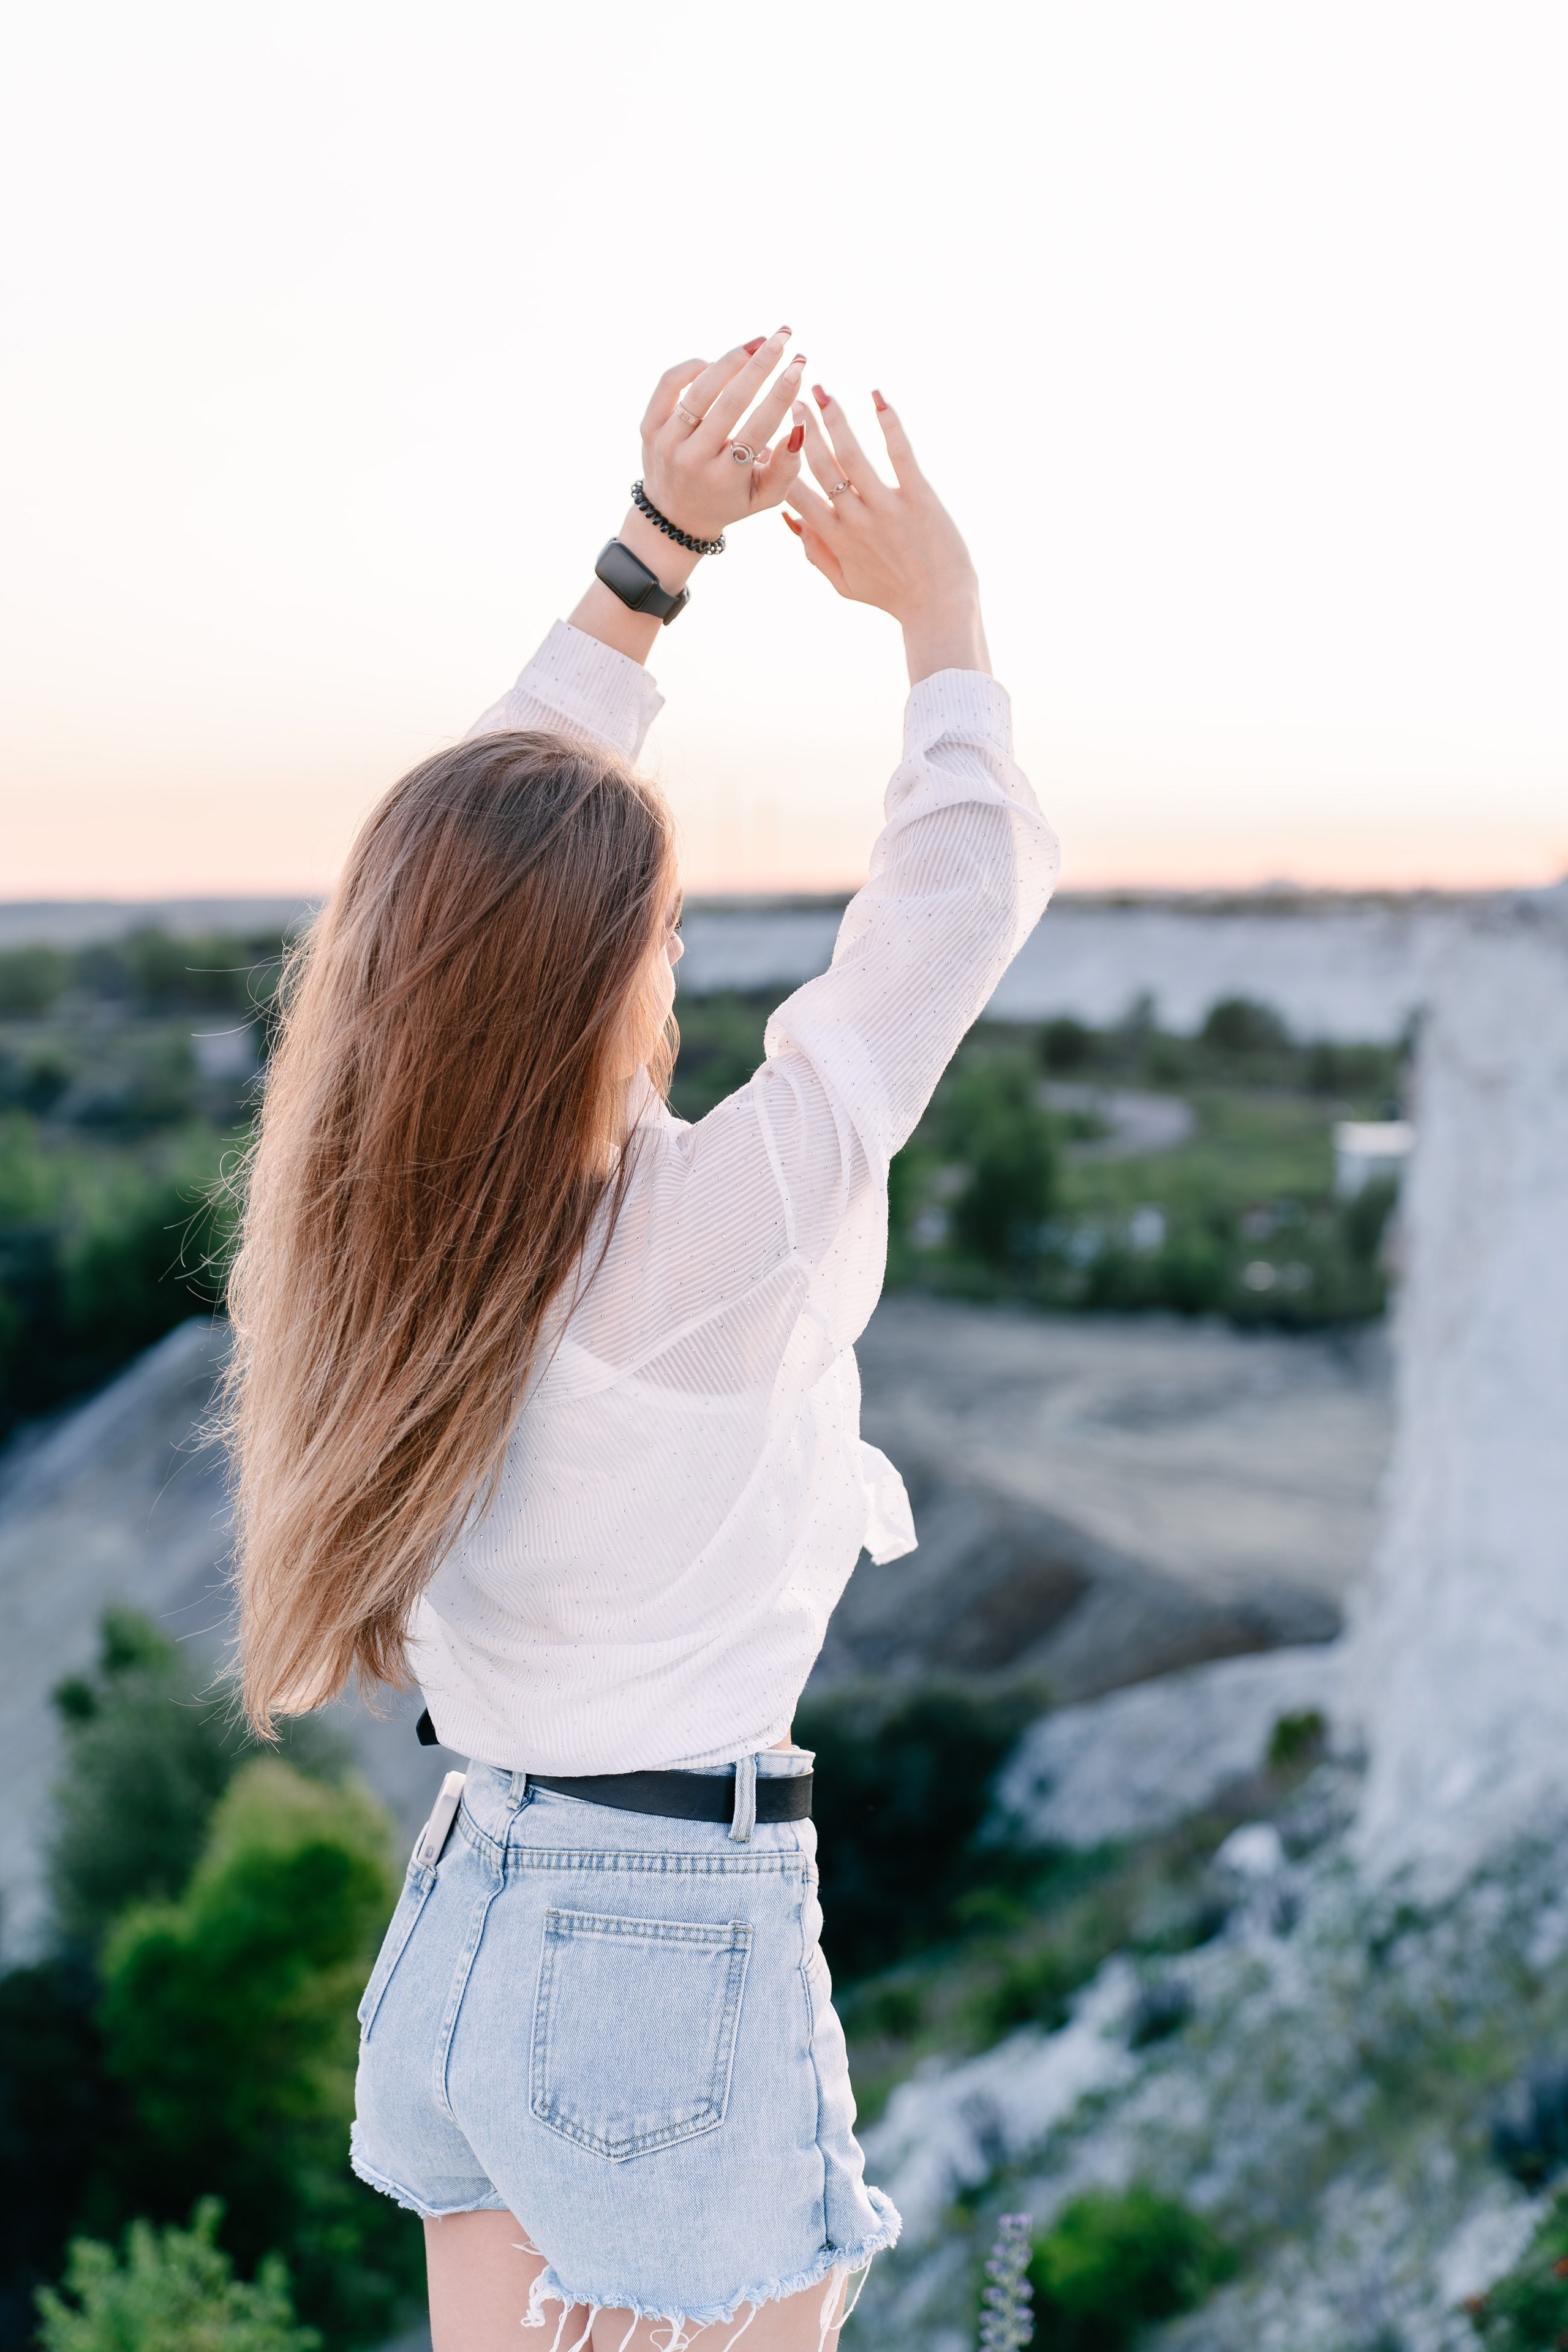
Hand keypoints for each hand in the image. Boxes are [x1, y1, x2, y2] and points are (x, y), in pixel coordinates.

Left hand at [639, 329, 807, 543]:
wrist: (675, 517)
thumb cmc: (730, 500)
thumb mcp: (764, 496)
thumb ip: (787, 467)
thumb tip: (801, 425)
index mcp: (724, 478)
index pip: (757, 429)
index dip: (780, 395)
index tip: (799, 366)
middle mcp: (693, 460)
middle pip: (731, 403)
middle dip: (761, 365)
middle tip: (783, 337)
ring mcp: (667, 442)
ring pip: (701, 389)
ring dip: (732, 360)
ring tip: (756, 343)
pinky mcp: (649, 427)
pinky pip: (669, 384)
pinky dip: (692, 367)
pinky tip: (715, 363)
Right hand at [783, 388, 989, 683]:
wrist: (939, 608)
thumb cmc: (892, 597)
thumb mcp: (844, 584)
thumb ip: (815, 554)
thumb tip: (791, 521)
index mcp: (835, 538)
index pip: (796, 493)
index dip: (781, 463)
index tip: (769, 437)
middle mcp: (855, 520)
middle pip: (821, 465)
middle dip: (806, 430)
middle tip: (796, 399)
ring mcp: (886, 508)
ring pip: (852, 454)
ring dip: (835, 419)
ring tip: (823, 393)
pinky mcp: (919, 498)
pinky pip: (900, 454)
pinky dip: (888, 423)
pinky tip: (877, 397)